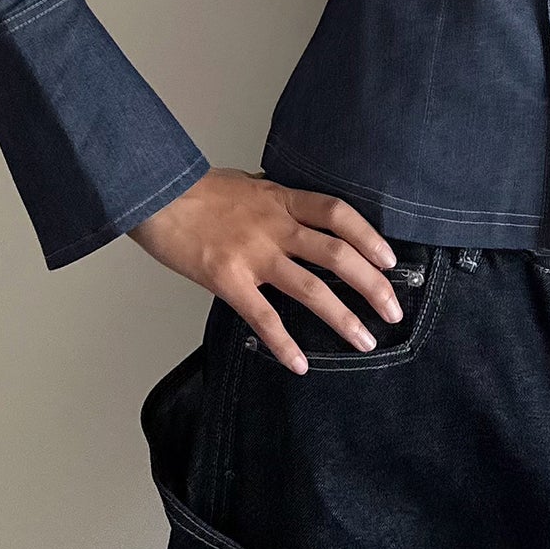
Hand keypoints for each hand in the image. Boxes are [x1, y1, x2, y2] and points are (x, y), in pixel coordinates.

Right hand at [126, 166, 402, 374]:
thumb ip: (276, 201)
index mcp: (281, 199)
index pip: (339, 214)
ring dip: (343, 318)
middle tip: (394, 310)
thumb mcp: (248, 184)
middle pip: (337, 254)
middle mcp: (275, 226)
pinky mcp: (228, 279)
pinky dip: (284, 343)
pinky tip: (301, 364)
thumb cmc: (198, 189)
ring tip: (366, 341)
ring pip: (310, 289)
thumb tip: (298, 212)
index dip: (369, 237)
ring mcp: (253, 253)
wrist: (155, 192)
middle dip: (371, 285)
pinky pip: (263, 317)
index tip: (391, 260)